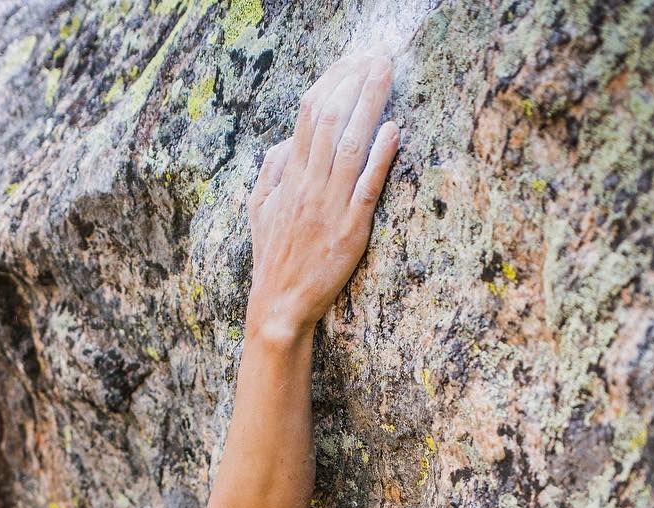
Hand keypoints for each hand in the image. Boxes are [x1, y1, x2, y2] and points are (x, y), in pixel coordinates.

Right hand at [247, 49, 399, 337]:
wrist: (278, 307)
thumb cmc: (273, 259)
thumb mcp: (260, 211)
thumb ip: (271, 171)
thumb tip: (285, 141)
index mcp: (289, 176)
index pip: (309, 114)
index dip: (333, 81)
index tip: (354, 59)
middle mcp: (308, 185)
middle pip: (330, 120)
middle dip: (355, 82)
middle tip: (379, 54)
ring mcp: (329, 207)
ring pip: (348, 145)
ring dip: (369, 105)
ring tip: (386, 72)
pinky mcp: (349, 232)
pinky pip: (365, 188)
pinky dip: (379, 158)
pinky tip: (393, 131)